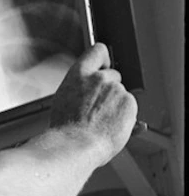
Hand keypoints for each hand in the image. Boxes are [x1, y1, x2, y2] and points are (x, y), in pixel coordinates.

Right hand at [49, 43, 137, 164]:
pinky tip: (112, 126)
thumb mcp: (64, 99)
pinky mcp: (129, 102)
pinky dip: (125, 116)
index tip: (105, 67)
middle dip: (110, 89)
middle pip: (113, 75)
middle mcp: (99, 78)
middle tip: (100, 107)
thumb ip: (79, 88)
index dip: (104, 59)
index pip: (98, 51)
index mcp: (78, 75)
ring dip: (116, 105)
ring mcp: (116, 89)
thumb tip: (88, 90)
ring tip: (102, 122)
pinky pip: (130, 107)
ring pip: (121, 94)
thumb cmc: (66, 128)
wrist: (76, 144)